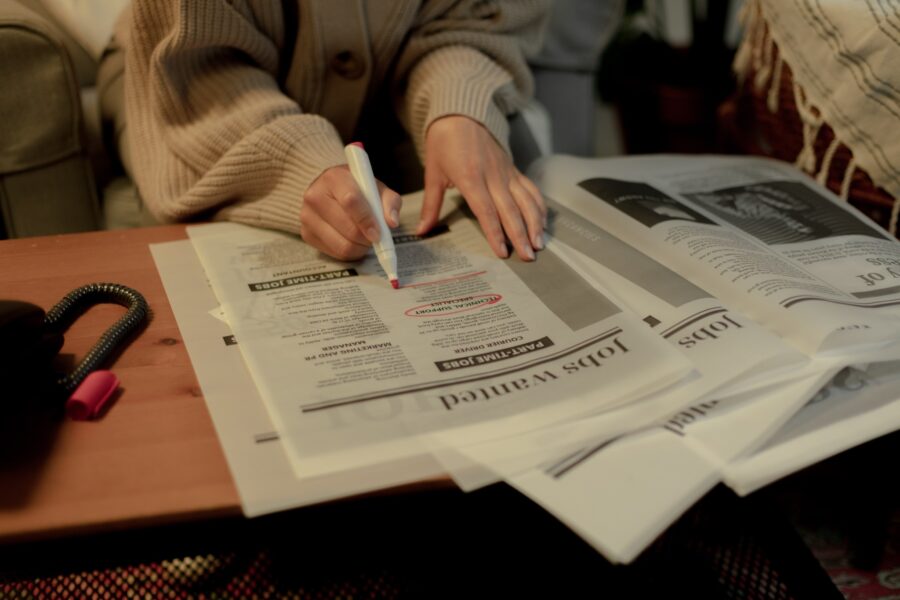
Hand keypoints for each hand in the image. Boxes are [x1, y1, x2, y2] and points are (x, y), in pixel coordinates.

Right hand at [300, 165, 400, 260]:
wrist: (330, 192)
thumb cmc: (357, 189)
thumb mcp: (376, 187)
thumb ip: (389, 201)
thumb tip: (392, 222)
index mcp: (334, 178)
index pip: (351, 201)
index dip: (367, 220)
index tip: (378, 233)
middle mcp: (315, 195)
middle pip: (347, 227)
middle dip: (367, 238)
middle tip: (376, 237)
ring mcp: (307, 216)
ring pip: (341, 245)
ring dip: (360, 248)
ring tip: (366, 239)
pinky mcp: (306, 234)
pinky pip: (335, 254)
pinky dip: (350, 252)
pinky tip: (353, 241)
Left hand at [420, 115, 545, 259]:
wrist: (461, 113)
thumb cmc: (444, 143)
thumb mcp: (433, 173)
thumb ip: (431, 205)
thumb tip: (421, 230)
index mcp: (470, 178)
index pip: (486, 211)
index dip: (495, 233)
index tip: (503, 252)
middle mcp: (493, 176)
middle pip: (511, 210)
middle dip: (521, 235)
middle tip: (529, 257)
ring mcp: (506, 172)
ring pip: (526, 200)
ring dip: (535, 223)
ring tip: (539, 244)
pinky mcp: (514, 169)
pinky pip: (530, 189)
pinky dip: (539, 206)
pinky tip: (543, 222)